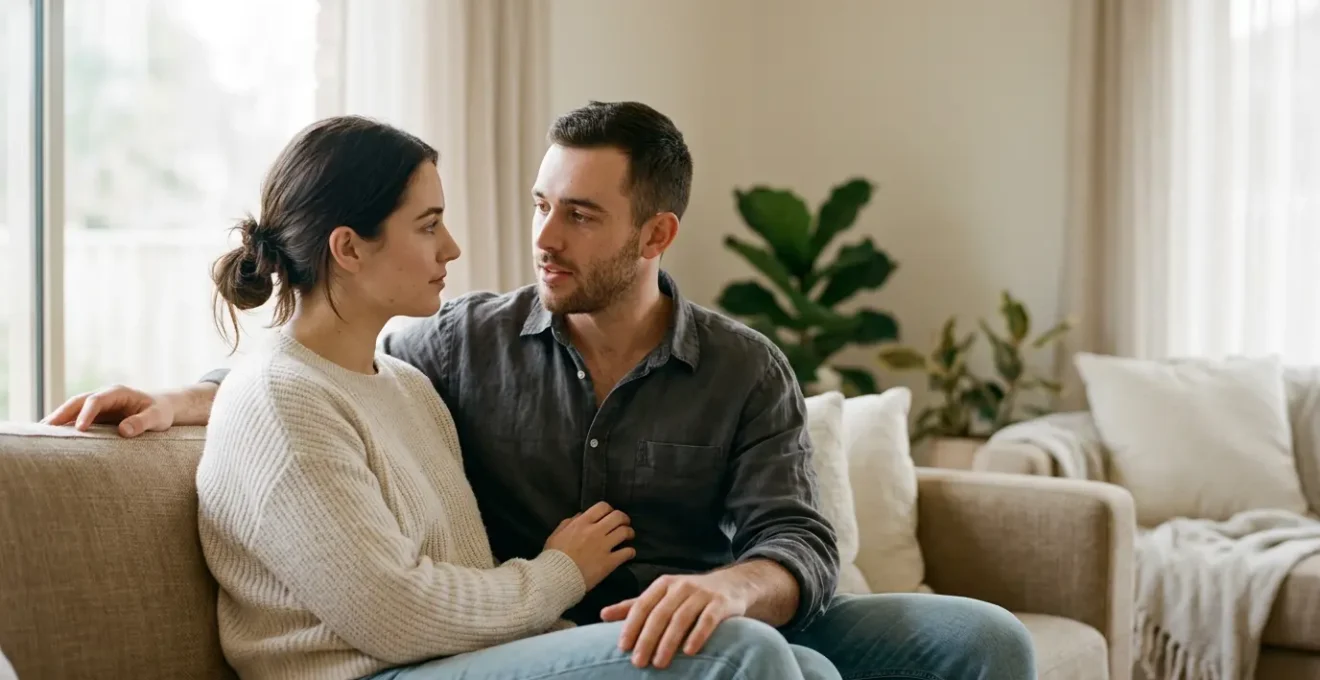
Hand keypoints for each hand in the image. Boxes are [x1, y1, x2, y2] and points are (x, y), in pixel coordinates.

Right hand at [42, 384, 175, 437]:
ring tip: (39, 434)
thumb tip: (123, 431)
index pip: (97, 400)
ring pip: (72, 408)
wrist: (161, 407)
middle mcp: (104, 395)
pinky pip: (76, 418)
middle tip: (45, 429)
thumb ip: (142, 422)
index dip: (86, 414)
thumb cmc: (160, 412)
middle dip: (61, 414)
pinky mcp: (95, 414)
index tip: (80, 429)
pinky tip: (50, 436)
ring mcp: (97, 404)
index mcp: (118, 392)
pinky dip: (64, 425)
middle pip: (77, 401)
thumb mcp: (157, 417)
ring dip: (57, 419)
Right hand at [544, 501, 634, 589]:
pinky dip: (630, 552)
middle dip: (624, 519)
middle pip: (618, 517)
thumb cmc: (553, 557)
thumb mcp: (556, 535)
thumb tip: (580, 515)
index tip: (610, 515)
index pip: (602, 507)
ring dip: (629, 533)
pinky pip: (627, 552)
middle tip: (624, 524)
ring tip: (628, 537)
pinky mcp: (609, 562)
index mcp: (581, 523)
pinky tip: (629, 553)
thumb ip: (568, 523)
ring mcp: (603, 546)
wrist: (555, 578)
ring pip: (625, 532)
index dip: (610, 510)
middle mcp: (595, 531)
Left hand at [601, 572, 747, 668]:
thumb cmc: (689, 595)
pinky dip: (697, 635)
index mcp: (663, 585)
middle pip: (660, 614)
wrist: (731, 585)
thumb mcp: (661, 596)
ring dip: (668, 642)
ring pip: (681, 618)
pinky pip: (707, 620)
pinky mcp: (720, 603)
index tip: (622, 647)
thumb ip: (634, 606)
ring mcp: (702, 594)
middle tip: (639, 662)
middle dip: (647, 639)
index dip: (631, 625)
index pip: (642, 605)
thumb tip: (603, 614)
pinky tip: (689, 652)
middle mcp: (681, 586)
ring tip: (659, 663)